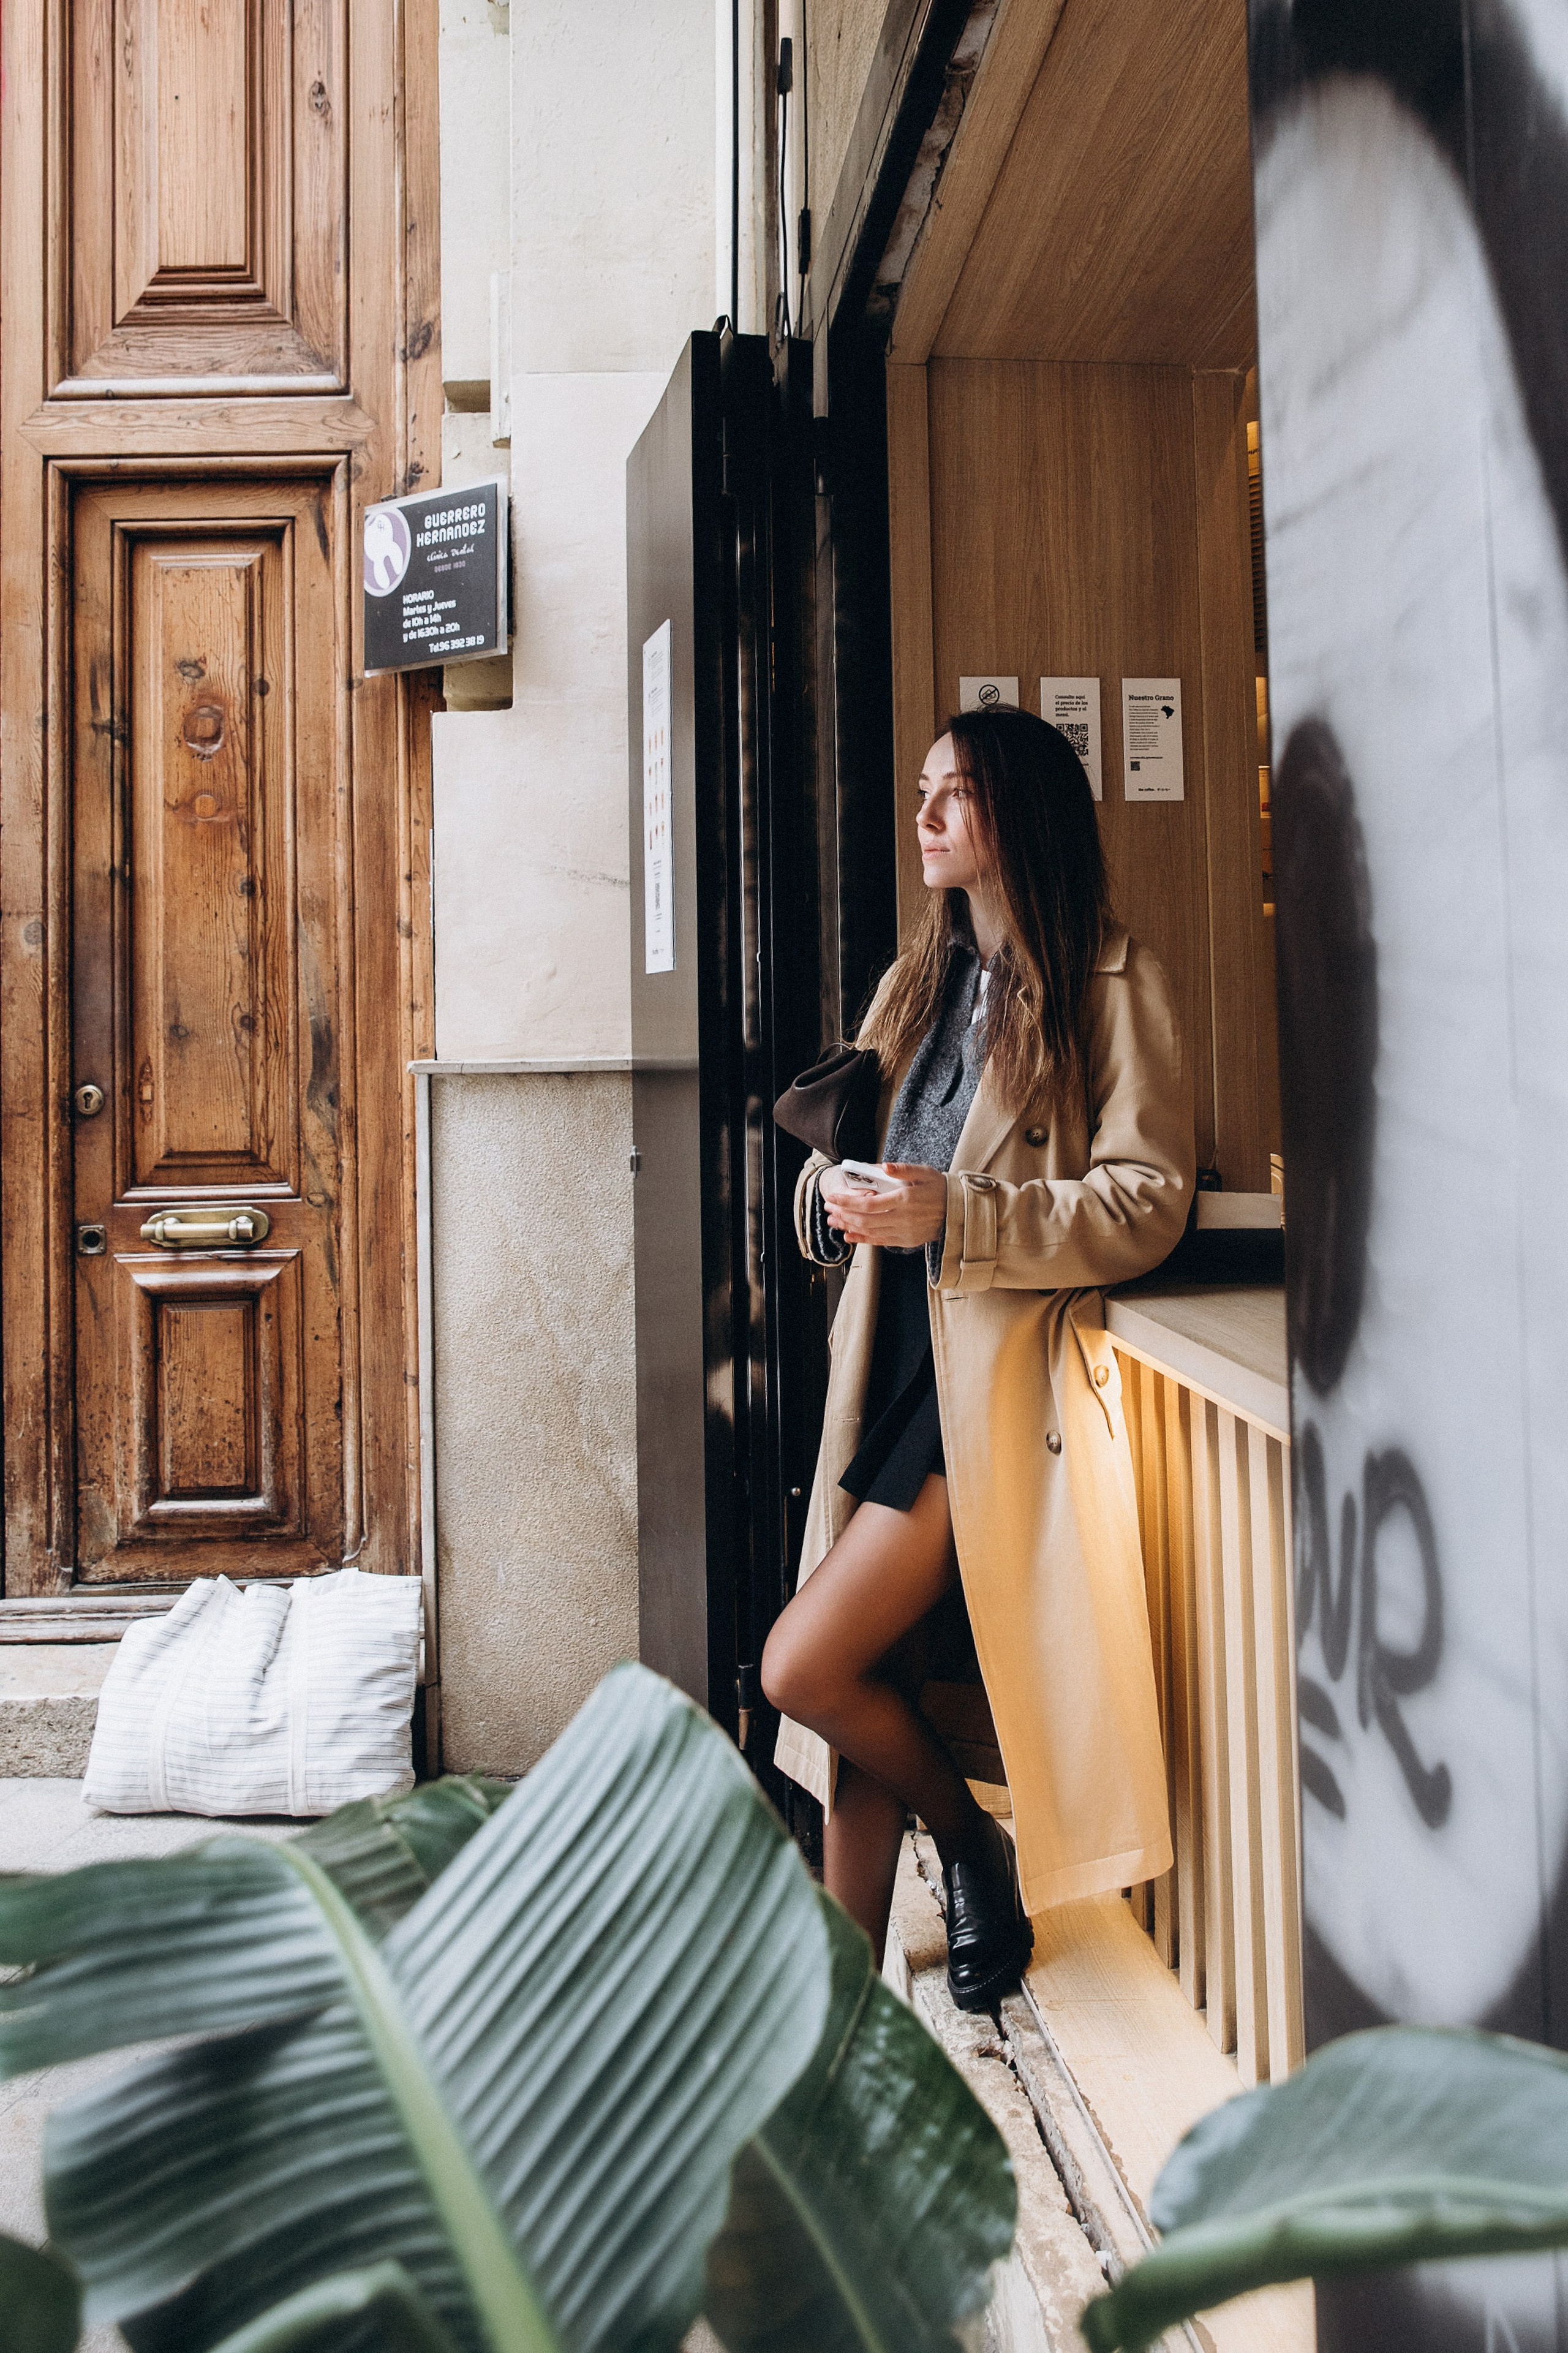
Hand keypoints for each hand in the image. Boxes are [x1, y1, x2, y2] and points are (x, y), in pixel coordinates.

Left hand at [820, 1163, 947, 1250]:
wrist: (958, 1212)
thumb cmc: (940, 1188)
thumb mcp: (925, 1172)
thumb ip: (903, 1169)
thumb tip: (884, 1166)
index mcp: (905, 1199)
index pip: (868, 1204)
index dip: (847, 1202)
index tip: (833, 1197)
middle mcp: (902, 1218)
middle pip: (864, 1220)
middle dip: (842, 1214)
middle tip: (828, 1207)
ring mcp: (904, 1232)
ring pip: (869, 1232)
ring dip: (848, 1226)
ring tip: (833, 1220)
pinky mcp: (905, 1240)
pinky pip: (879, 1241)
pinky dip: (862, 1239)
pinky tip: (849, 1234)